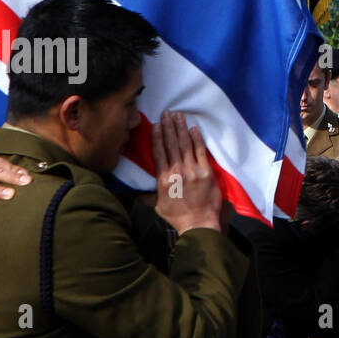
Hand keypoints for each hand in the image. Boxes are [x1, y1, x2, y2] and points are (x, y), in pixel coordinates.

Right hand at [152, 111, 221, 234]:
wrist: (199, 224)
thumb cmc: (178, 217)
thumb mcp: (157, 206)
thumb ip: (145, 196)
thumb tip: (132, 193)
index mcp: (163, 178)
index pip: (159, 152)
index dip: (157, 136)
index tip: (156, 124)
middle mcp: (177, 171)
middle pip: (171, 144)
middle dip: (169, 126)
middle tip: (168, 112)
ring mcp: (192, 171)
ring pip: (185, 145)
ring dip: (181, 128)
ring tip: (179, 115)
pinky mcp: (206, 173)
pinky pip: (201, 152)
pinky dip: (198, 139)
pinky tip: (194, 129)